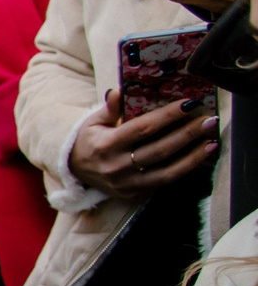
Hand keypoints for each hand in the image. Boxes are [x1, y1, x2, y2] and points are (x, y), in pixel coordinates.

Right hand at [67, 91, 217, 196]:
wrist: (75, 171)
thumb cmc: (90, 140)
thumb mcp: (93, 122)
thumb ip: (110, 108)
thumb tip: (119, 92)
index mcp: (106, 145)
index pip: (143, 128)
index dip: (168, 116)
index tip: (189, 104)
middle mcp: (116, 166)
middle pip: (160, 149)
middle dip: (187, 133)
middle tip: (208, 120)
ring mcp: (126, 183)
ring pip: (166, 170)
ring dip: (193, 155)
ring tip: (211, 140)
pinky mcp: (134, 193)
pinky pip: (164, 182)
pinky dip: (184, 169)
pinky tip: (199, 157)